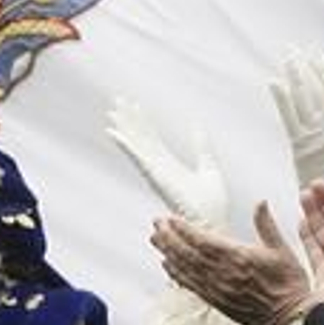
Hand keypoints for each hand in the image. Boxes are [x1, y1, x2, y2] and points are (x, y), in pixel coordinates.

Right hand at [107, 96, 229, 230]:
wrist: (211, 223)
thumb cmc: (212, 205)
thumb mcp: (208, 167)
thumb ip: (201, 146)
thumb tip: (197, 126)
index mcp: (169, 166)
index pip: (152, 140)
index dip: (143, 122)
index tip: (134, 105)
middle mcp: (158, 168)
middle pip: (140, 139)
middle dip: (129, 120)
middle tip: (117, 101)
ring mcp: (155, 173)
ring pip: (135, 145)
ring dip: (123, 128)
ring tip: (112, 111)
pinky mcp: (155, 177)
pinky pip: (137, 158)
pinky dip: (124, 144)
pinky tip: (112, 131)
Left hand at [150, 206, 311, 324]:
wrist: (293, 318)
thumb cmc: (290, 284)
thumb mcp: (283, 250)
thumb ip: (267, 225)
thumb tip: (260, 203)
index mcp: (239, 257)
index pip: (202, 240)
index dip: (183, 229)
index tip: (170, 218)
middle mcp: (224, 274)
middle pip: (188, 253)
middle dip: (169, 237)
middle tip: (156, 225)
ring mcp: (218, 290)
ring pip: (186, 269)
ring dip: (168, 253)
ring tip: (156, 240)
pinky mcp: (218, 303)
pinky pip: (192, 286)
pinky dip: (177, 275)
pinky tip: (168, 266)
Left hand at [268, 50, 323, 192]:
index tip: (314, 54)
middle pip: (317, 90)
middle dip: (305, 67)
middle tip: (293, 50)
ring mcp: (315, 135)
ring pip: (304, 99)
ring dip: (294, 78)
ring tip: (286, 60)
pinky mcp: (299, 145)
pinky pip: (289, 117)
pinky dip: (282, 99)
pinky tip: (275, 83)